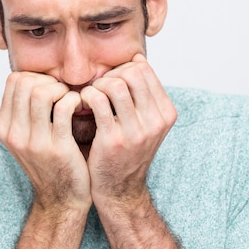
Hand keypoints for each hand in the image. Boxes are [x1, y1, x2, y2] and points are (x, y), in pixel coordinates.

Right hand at [0, 71, 91, 211]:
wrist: (62, 199)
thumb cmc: (50, 162)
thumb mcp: (27, 136)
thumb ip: (26, 110)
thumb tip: (36, 76)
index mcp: (4, 127)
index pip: (13, 80)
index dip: (35, 76)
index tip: (50, 88)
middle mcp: (14, 134)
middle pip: (25, 83)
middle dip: (48, 80)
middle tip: (62, 93)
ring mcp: (33, 142)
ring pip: (41, 92)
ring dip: (61, 89)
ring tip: (69, 99)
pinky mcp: (57, 148)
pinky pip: (63, 107)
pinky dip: (74, 100)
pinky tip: (79, 107)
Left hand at [80, 54, 176, 208]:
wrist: (119, 189)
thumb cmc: (128, 150)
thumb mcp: (146, 122)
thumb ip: (143, 94)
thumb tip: (136, 58)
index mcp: (166, 112)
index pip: (144, 69)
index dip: (122, 68)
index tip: (110, 81)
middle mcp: (156, 120)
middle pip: (131, 72)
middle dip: (110, 74)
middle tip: (98, 88)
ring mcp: (137, 131)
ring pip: (115, 83)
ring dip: (97, 85)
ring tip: (91, 96)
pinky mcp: (114, 139)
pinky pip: (97, 100)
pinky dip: (86, 96)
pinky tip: (83, 105)